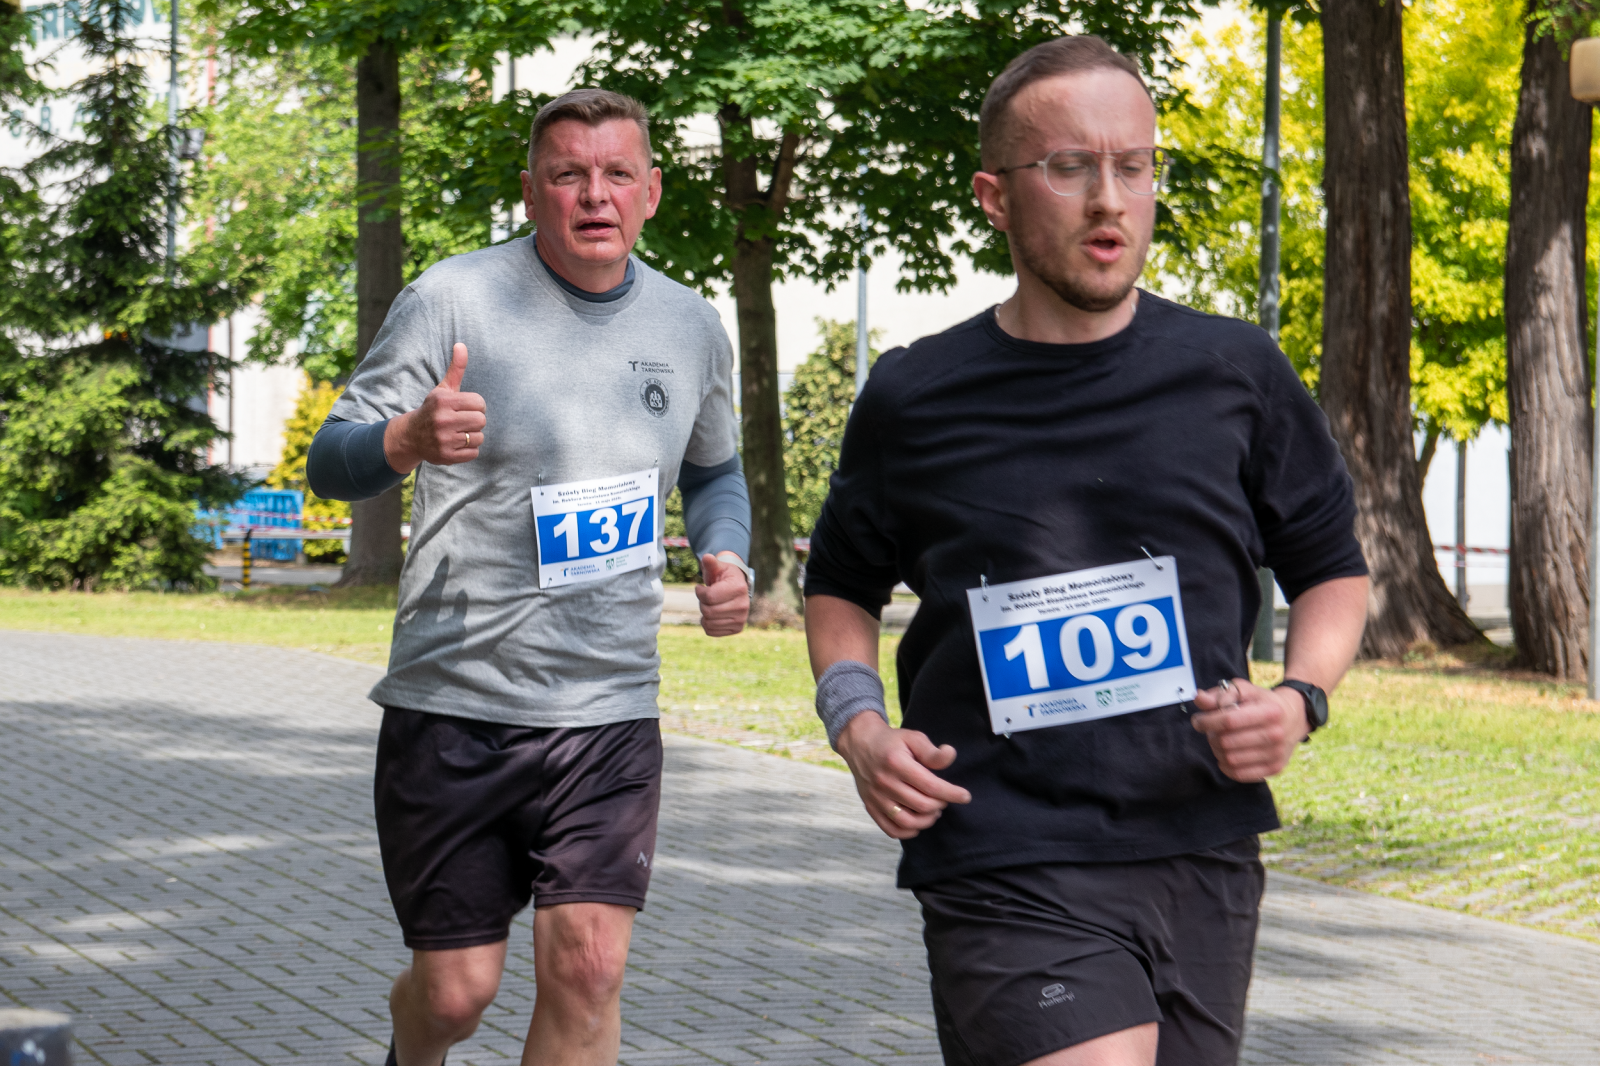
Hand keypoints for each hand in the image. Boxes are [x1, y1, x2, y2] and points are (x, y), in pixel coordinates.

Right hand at [383, 343, 486, 473]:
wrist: (412, 436)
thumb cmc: (434, 409)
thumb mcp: (443, 389)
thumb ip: (456, 369)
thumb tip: (461, 345)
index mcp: (444, 401)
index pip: (480, 403)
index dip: (476, 406)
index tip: (465, 408)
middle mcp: (442, 420)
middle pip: (481, 420)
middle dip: (475, 421)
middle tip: (463, 421)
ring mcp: (443, 439)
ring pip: (479, 437)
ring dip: (472, 436)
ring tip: (459, 432)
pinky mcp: (446, 456)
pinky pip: (474, 453)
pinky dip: (469, 450)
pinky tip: (456, 444)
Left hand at [696, 552, 749, 636]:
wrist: (736, 587)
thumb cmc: (723, 576)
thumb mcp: (717, 567)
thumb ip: (711, 563)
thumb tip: (706, 557)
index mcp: (738, 588)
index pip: (709, 597)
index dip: (700, 592)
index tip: (700, 587)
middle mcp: (743, 606)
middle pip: (708, 611)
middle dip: (702, 604)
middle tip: (706, 598)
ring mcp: (742, 619)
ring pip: (709, 623)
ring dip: (704, 614)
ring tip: (710, 605)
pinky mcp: (737, 628)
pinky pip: (712, 632)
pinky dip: (707, 624)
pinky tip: (712, 616)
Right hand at [835, 711, 971, 839]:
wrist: (860, 743)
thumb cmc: (891, 741)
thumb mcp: (913, 738)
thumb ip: (932, 751)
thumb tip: (951, 755)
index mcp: (897, 763)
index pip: (931, 786)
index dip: (952, 793)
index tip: (965, 796)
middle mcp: (884, 783)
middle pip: (922, 805)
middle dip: (940, 804)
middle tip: (944, 798)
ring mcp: (876, 798)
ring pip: (908, 821)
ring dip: (927, 820)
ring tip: (934, 810)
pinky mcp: (870, 807)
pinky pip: (891, 829)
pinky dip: (909, 831)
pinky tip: (918, 821)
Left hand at [1191, 677, 1307, 782]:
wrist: (1294, 717)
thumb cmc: (1262, 702)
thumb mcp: (1245, 691)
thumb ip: (1221, 694)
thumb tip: (1199, 698)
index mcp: (1270, 711)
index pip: (1229, 720)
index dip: (1207, 721)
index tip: (1198, 721)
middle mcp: (1277, 734)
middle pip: (1227, 741)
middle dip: (1211, 736)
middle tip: (1211, 731)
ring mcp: (1277, 753)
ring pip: (1230, 759)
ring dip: (1216, 750)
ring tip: (1219, 740)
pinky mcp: (1275, 768)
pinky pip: (1240, 774)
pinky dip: (1226, 766)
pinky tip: (1225, 755)